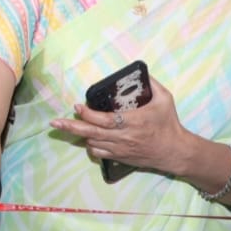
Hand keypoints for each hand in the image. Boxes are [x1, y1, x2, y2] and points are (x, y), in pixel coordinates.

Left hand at [51, 78, 191, 175]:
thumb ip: (153, 84)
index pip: (104, 120)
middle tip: (54, 123)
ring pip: (92, 144)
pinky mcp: (120, 158)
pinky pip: (98, 153)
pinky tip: (90, 138)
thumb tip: (143, 71)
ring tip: (74, 125)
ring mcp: (120, 149)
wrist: (175, 152)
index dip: (88, 114)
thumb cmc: (169, 124)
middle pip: (91, 133)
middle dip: (71, 127)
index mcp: (132, 122)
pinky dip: (91, 146)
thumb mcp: (165, 99)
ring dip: (82, 134)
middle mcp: (123, 137)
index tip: (78, 106)